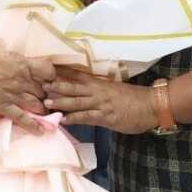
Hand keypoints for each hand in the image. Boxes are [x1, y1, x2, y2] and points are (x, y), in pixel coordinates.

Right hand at [0, 40, 55, 133]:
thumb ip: (5, 49)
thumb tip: (2, 45)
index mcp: (23, 64)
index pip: (47, 70)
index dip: (50, 75)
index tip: (49, 79)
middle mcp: (23, 80)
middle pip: (43, 90)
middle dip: (46, 94)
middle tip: (46, 98)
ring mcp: (15, 95)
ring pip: (37, 105)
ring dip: (42, 109)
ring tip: (44, 112)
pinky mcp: (5, 107)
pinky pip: (22, 118)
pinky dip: (33, 125)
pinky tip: (40, 131)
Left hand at [43, 69, 157, 133]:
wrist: (151, 105)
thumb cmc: (134, 99)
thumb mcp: (114, 90)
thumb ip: (100, 90)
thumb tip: (86, 91)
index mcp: (100, 83)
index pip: (78, 76)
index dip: (62, 74)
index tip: (47, 72)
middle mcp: (98, 91)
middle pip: (73, 87)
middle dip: (56, 86)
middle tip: (40, 85)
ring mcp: (101, 104)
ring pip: (77, 101)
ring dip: (61, 102)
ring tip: (46, 102)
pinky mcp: (106, 117)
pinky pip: (87, 117)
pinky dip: (75, 118)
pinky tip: (64, 120)